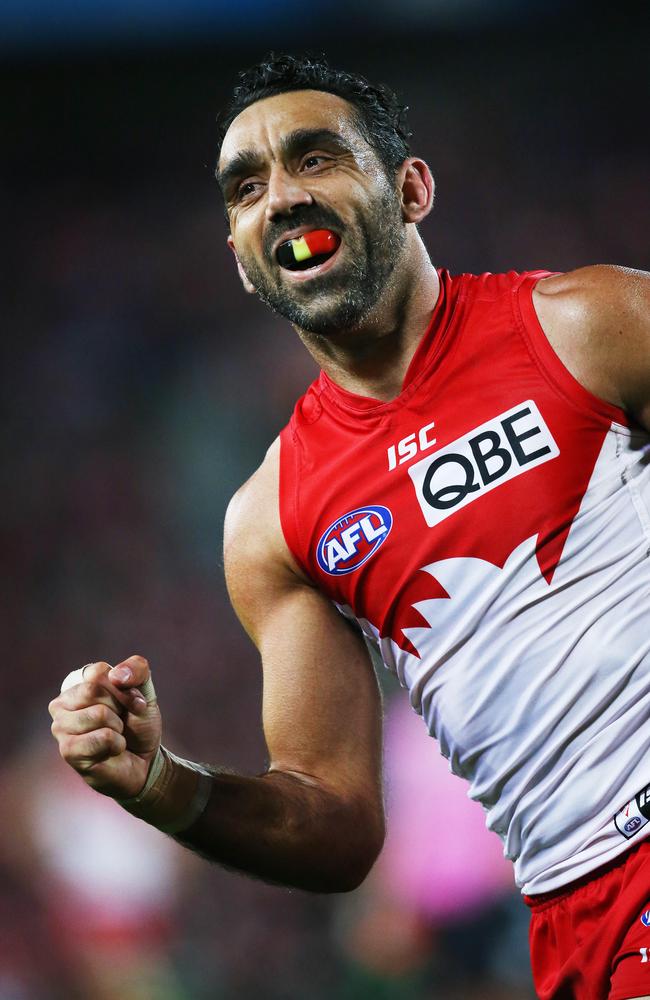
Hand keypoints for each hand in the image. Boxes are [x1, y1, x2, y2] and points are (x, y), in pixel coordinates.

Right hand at [48, 655, 161, 798]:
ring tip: (115, 735)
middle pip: (93, 691)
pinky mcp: (68, 751)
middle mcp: (61, 703)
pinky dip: (117, 744)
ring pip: (98, 714)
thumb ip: (137, 669)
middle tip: (122, 721)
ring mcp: (60, 727)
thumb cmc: (138, 724)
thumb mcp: (145, 690)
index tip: (131, 702)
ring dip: (118, 727)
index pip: (97, 672)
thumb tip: (116, 676)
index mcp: (77, 683)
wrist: (145, 760)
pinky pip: (103, 737)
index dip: (124, 688)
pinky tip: (111, 751)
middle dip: (120, 707)